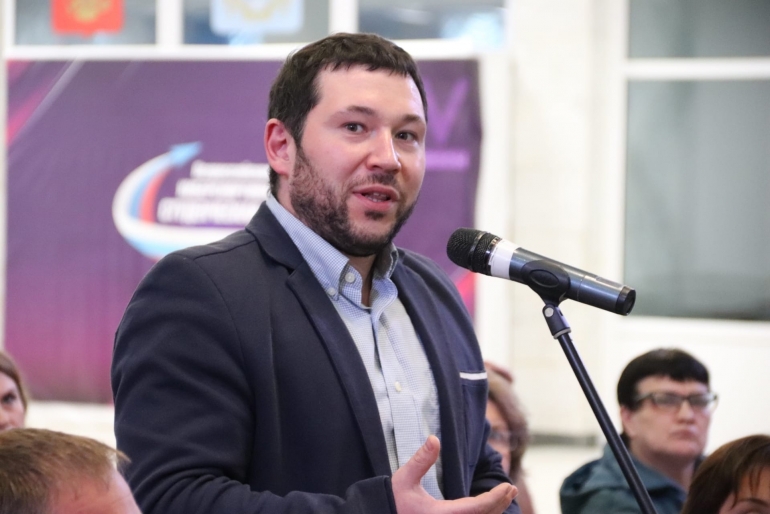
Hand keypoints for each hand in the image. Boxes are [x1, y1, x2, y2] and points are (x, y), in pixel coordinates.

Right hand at [391, 435, 517, 513]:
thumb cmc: (390, 503)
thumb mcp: (403, 480)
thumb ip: (421, 460)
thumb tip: (434, 438)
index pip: (478, 509)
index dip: (496, 498)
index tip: (508, 486)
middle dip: (499, 504)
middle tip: (510, 489)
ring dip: (492, 512)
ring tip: (503, 499)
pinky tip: (485, 510)